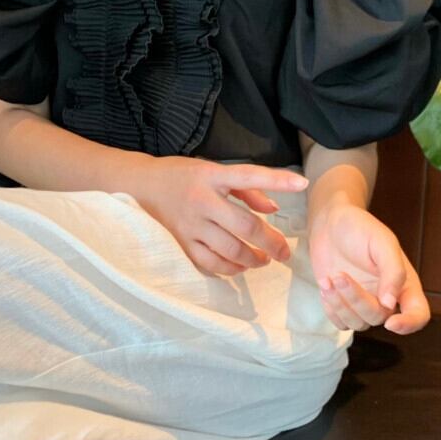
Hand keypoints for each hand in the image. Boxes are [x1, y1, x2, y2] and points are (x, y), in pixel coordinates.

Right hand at [138, 157, 308, 276]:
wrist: (138, 186)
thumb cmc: (182, 177)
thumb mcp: (212, 171)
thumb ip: (246, 189)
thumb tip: (273, 209)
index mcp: (212, 177)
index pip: (249, 176)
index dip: (277, 180)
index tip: (302, 185)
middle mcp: (202, 201)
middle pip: (245, 226)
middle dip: (270, 242)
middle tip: (284, 252)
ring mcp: (190, 225)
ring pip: (231, 250)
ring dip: (253, 259)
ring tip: (264, 261)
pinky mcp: (181, 243)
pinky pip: (211, 263)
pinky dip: (230, 268)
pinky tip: (240, 266)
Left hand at [309, 203, 430, 334]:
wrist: (330, 224)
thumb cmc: (360, 229)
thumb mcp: (382, 243)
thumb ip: (392, 272)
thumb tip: (390, 303)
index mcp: (404, 283)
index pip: (418, 314)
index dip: (409, 324)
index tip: (390, 323)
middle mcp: (387, 297)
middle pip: (379, 317)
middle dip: (356, 299)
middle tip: (339, 275)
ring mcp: (364, 303)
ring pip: (358, 324)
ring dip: (340, 304)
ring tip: (329, 279)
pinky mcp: (344, 305)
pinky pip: (341, 324)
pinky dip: (332, 309)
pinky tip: (326, 286)